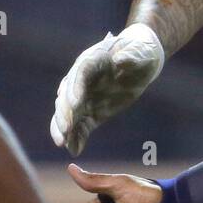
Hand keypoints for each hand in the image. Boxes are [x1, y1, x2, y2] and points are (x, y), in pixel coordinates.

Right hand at [50, 24, 164, 155]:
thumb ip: (131, 55)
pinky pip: (81, 125)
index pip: (79, 74)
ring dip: (63, 128)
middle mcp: (81, 79)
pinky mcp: (91, 111)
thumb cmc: (139, 52)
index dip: (75, 89)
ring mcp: (84, 96)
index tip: (74, 103)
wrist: (139, 62)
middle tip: (65, 129)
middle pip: (67, 96)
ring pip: (68, 114)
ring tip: (62, 144)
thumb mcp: (139, 52)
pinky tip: (75, 150)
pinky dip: (77, 137)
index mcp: (91, 60)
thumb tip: (121, 60)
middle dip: (65, 113)